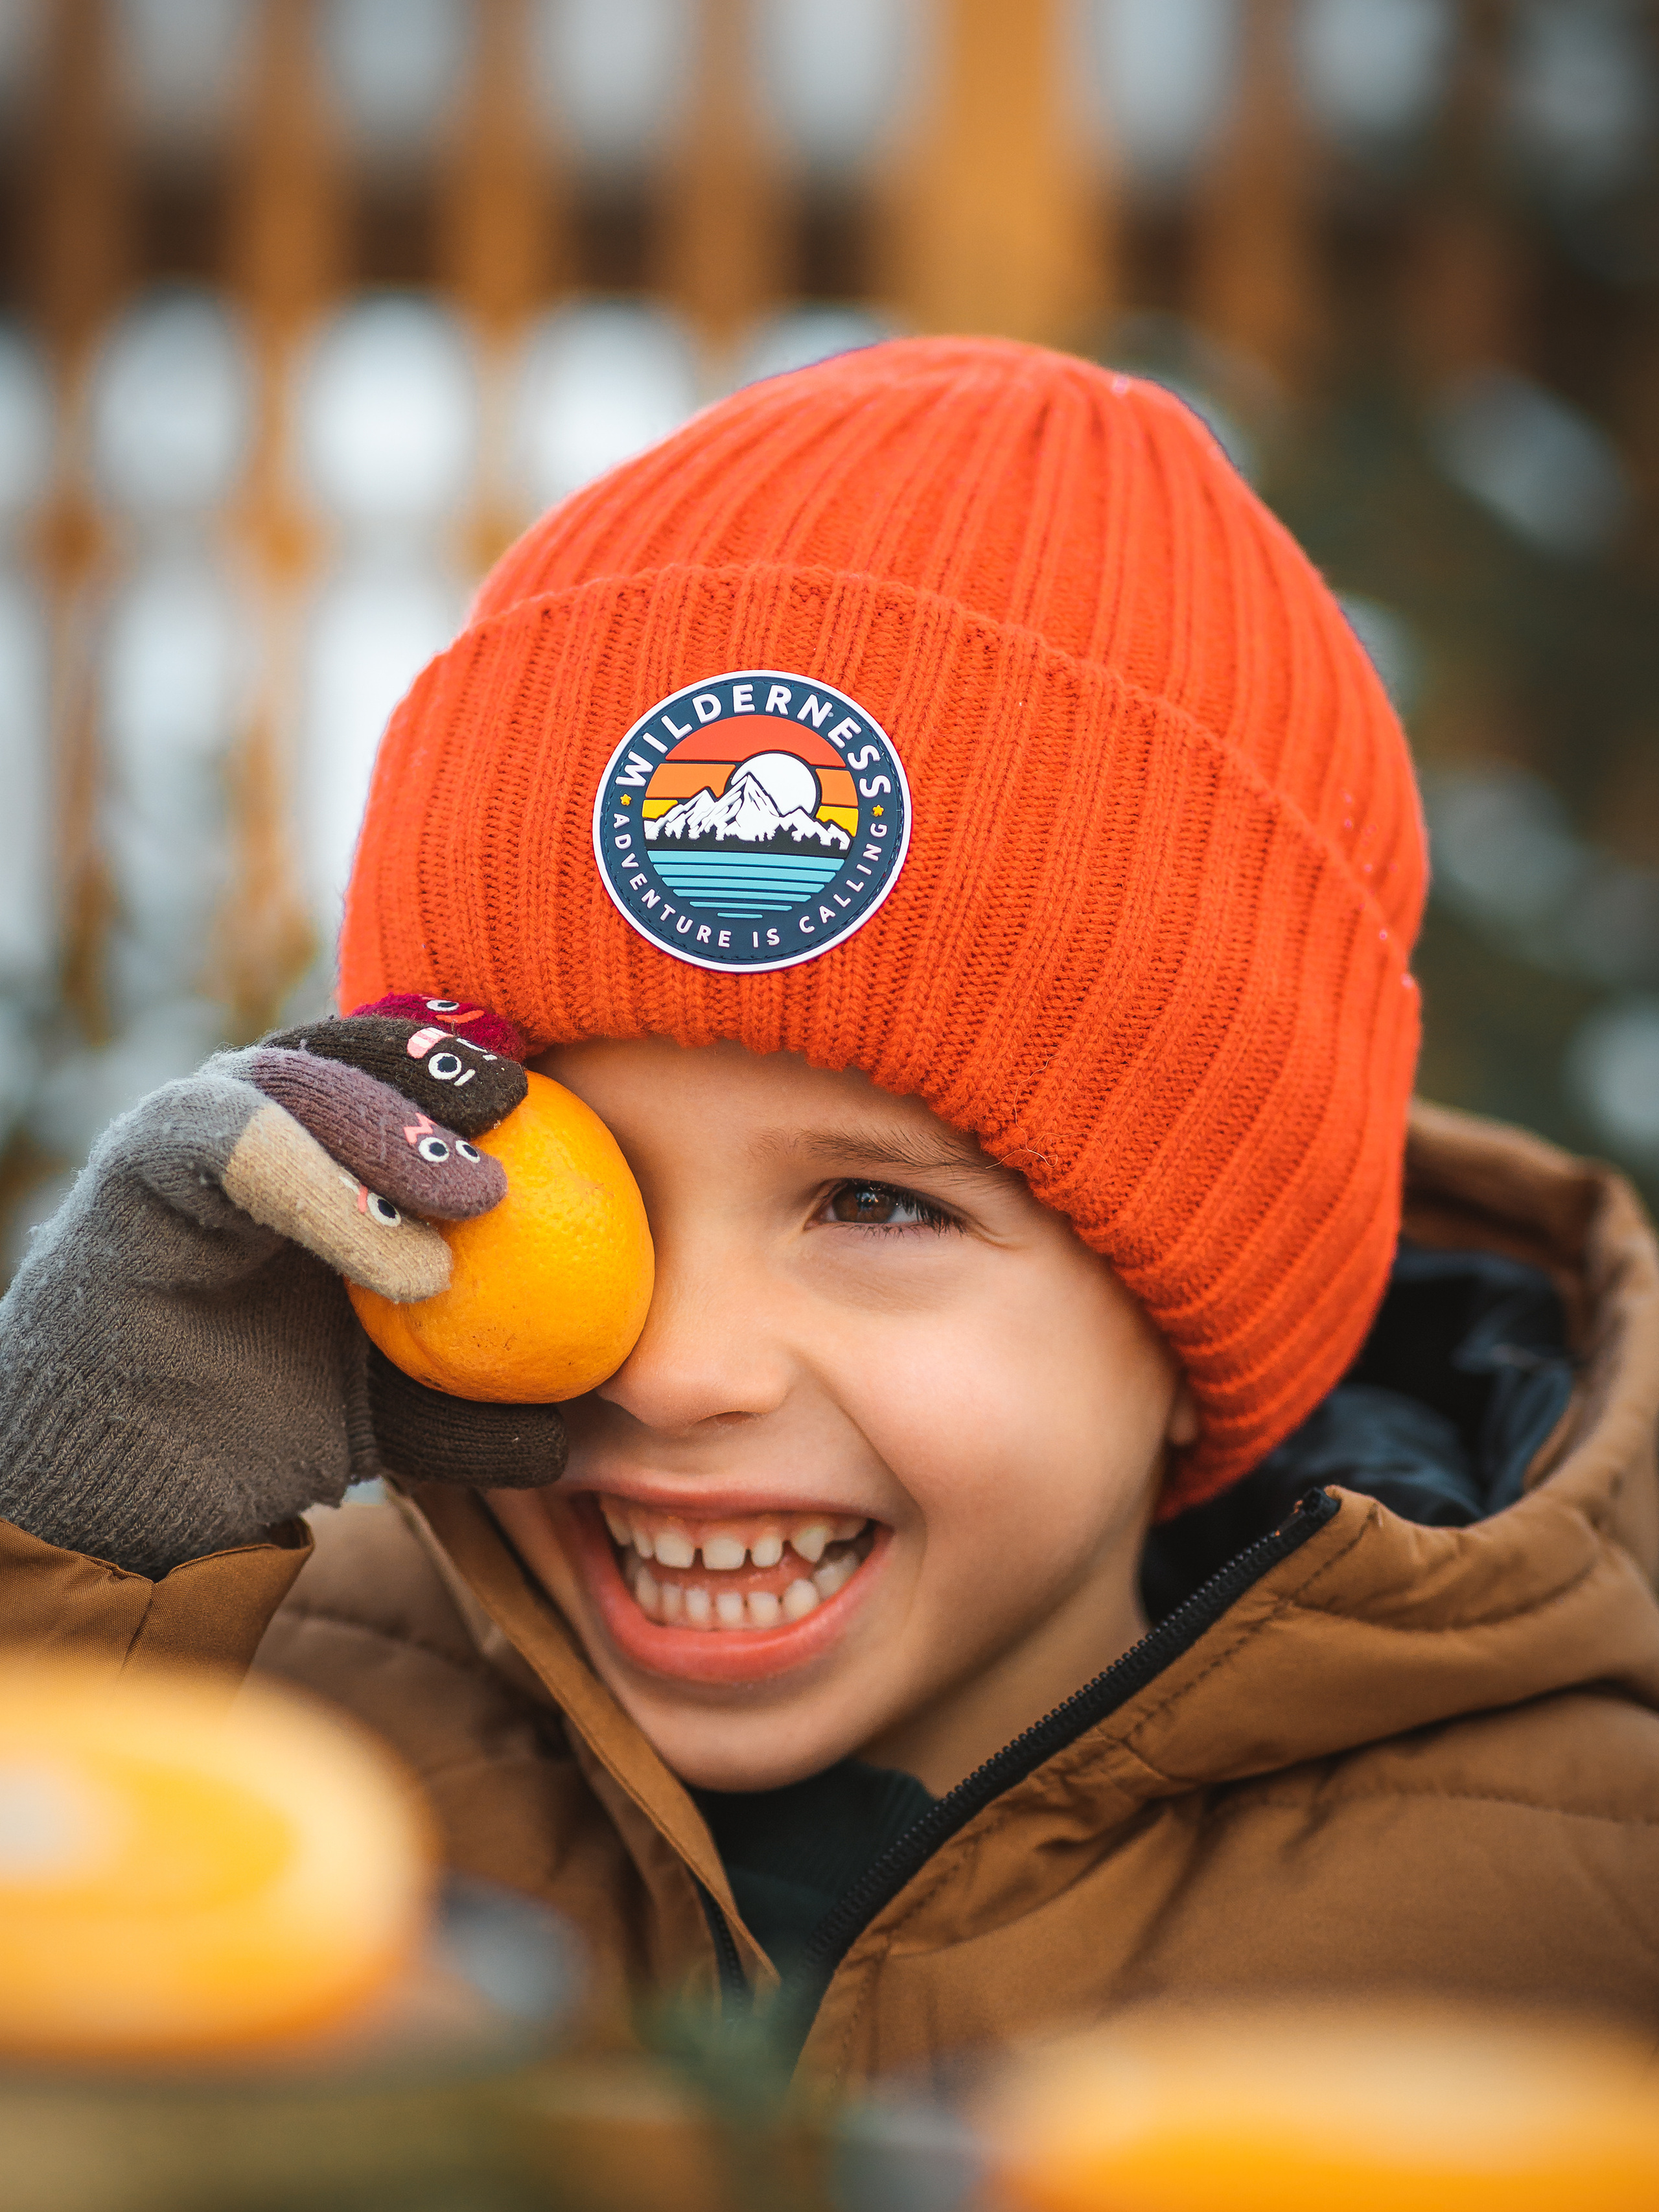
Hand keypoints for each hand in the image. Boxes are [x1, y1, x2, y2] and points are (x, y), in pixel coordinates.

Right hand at [0, 1004, 565, 1577]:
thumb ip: (470, 1406)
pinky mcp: (139, 1169)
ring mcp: (193, 1132)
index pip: (404, 1070)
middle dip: (438, 1061)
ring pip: (297, 1078)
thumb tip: (581, 1436)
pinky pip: (234, 1141)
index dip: (476, 1066)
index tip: (561, 1098)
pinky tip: (404, 1261)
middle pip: (353, 1048)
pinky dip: (324, 1188)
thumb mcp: (389, 1412)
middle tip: (520, 1103)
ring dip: (389, 1124)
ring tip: (475, 1199)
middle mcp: (256, 1116)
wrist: (127, 1481)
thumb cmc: (260, 1422)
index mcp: (322, 1145)